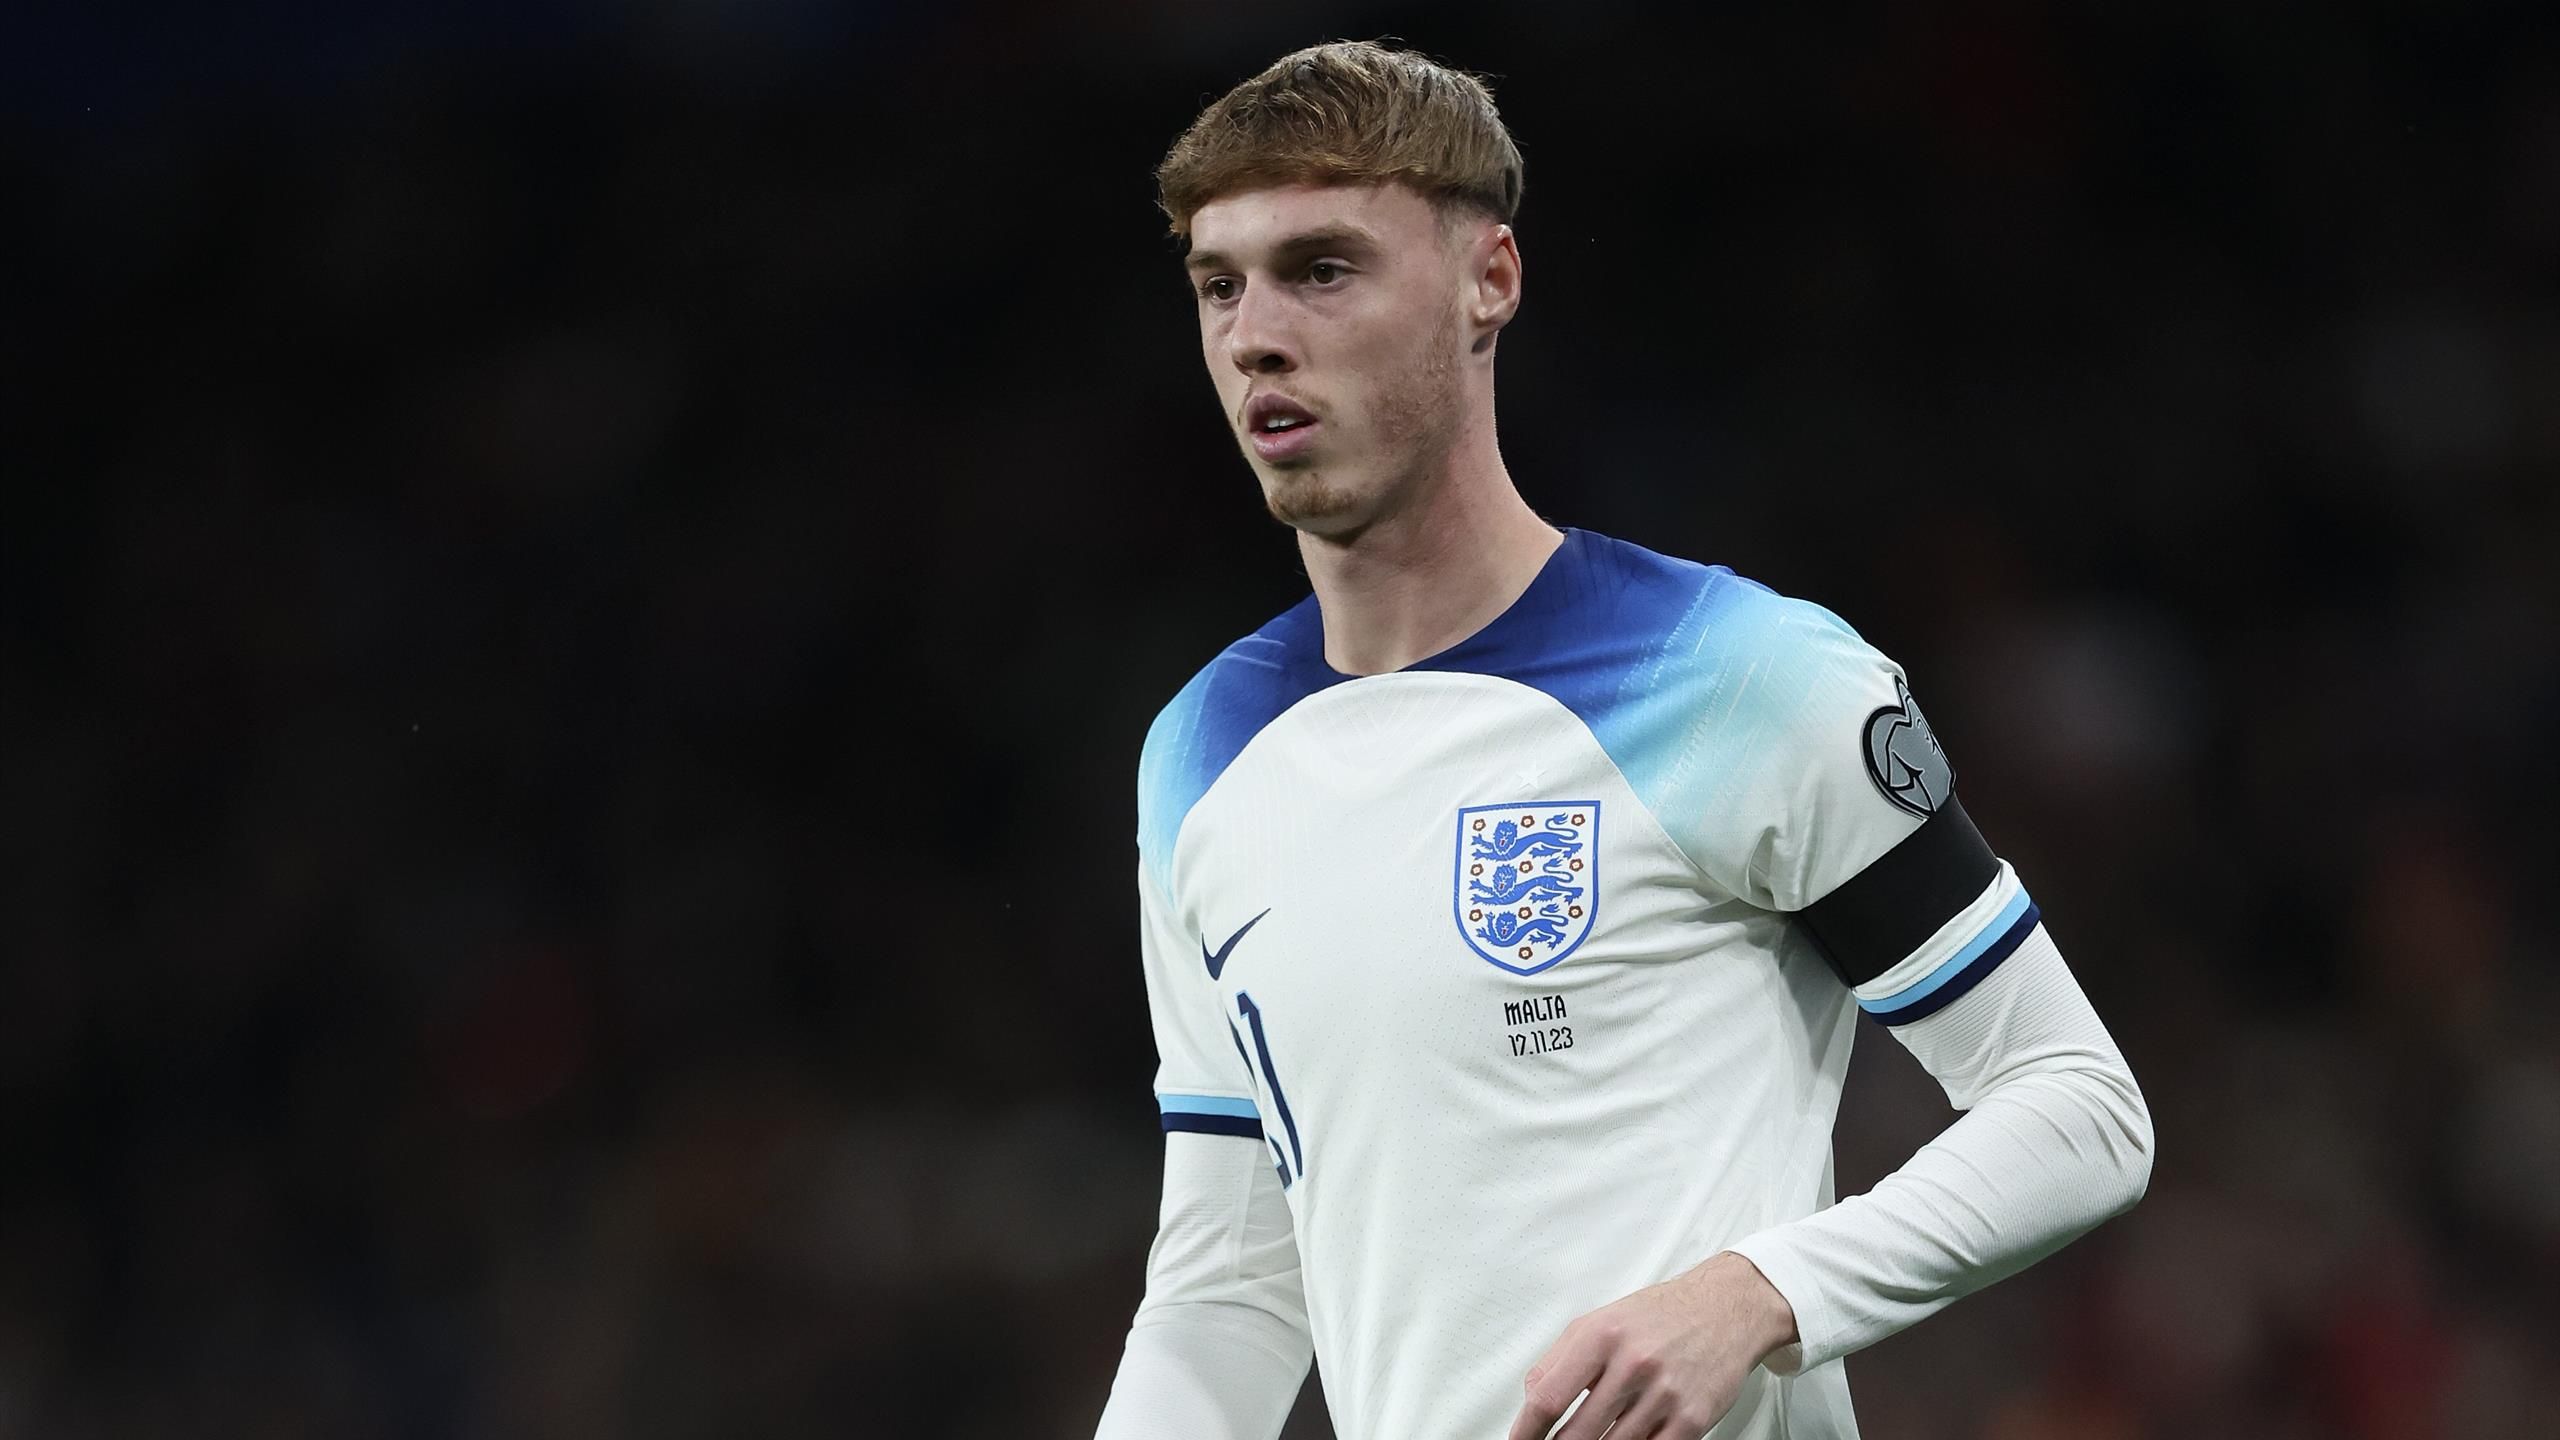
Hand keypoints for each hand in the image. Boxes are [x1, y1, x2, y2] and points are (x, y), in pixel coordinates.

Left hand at [1505, 1252, 1797, 1439]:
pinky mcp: (1692, 1420)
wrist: (1726, 1310)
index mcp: (1601, 1336)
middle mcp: (1633, 1364)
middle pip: (1576, 1435)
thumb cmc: (1660, 1315)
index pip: (1547, 1398)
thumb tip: (1531, 1400)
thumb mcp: (1598, 1321)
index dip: (1526, 1431)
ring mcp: (1664, 1395)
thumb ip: (1557, 1358)